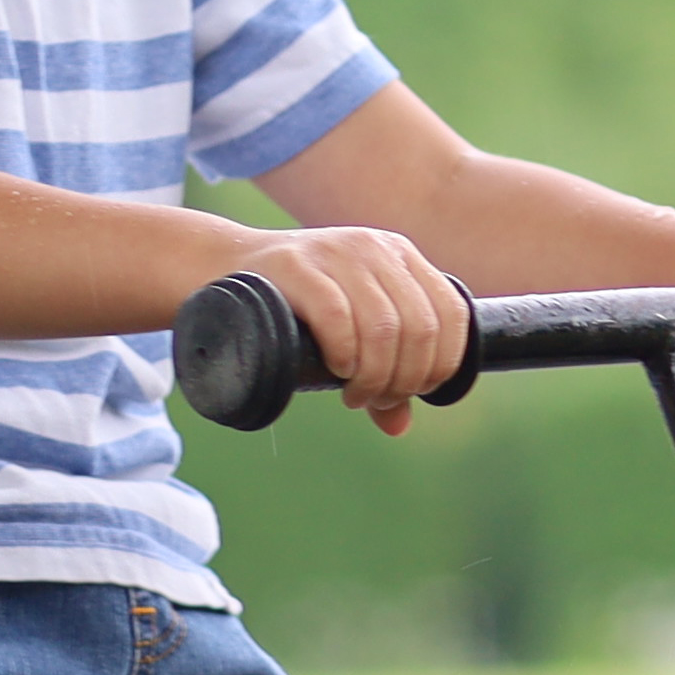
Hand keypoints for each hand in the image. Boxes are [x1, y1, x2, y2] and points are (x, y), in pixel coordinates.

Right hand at [230, 224, 468, 434]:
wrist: (224, 267)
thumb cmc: (295, 306)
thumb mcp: (349, 328)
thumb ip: (380, 370)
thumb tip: (400, 426)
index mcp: (400, 256)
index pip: (451, 314)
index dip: (442, 363)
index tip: (414, 391)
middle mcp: (375, 249)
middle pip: (419, 328)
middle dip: (405, 379)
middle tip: (375, 399)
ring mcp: (336, 252)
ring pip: (384, 327)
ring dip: (375, 377)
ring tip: (354, 395)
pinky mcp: (296, 265)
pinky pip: (337, 316)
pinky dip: (344, 354)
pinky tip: (336, 370)